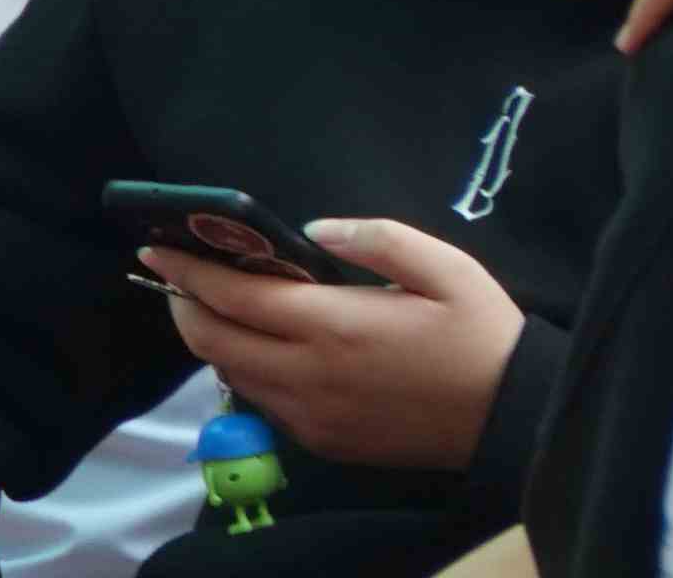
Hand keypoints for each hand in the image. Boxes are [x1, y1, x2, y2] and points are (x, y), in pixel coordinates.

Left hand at [147, 221, 521, 472]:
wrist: (518, 419)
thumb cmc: (483, 336)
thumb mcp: (445, 268)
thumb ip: (374, 238)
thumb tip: (312, 230)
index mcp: (332, 327)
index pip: (230, 297)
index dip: (185, 271)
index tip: (154, 248)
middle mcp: (310, 377)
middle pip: (213, 342)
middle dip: (184, 307)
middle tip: (180, 280)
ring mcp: (315, 417)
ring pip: (233, 376)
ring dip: (214, 342)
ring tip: (218, 309)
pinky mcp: (328, 444)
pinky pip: (265, 405)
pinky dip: (248, 374)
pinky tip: (264, 350)